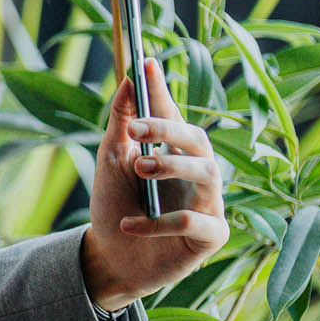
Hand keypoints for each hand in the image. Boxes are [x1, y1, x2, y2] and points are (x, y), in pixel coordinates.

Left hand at [80, 57, 227, 309]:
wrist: (109, 258)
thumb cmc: (115, 206)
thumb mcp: (110, 162)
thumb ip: (121, 123)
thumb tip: (130, 79)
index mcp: (173, 151)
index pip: (172, 114)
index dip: (162, 89)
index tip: (146, 61)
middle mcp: (196, 173)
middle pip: (199, 141)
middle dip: (170, 130)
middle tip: (137, 129)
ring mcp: (208, 204)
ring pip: (209, 174)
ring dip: (172, 167)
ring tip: (138, 168)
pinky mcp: (210, 237)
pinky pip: (197, 223)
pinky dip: (161, 222)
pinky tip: (130, 223)